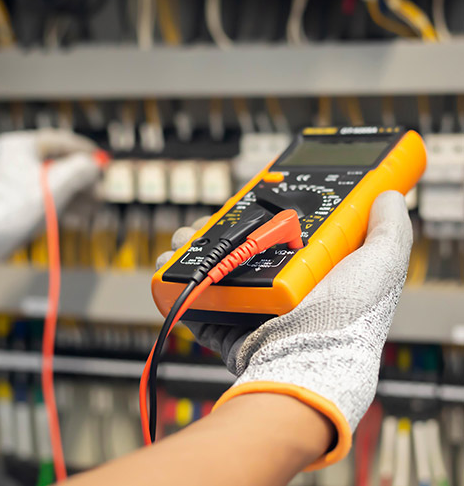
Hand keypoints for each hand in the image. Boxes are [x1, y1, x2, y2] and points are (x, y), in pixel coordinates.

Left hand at [0, 129, 99, 266]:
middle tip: (100, 190)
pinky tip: (77, 215)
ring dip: (74, 195)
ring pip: (48, 184)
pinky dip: (58, 204)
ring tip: (94, 207)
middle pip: (55, 165)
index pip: (58, 141)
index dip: (84, 151)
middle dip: (82, 180)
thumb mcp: (58, 183)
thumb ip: (81, 169)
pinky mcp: (7, 202)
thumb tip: (93, 165)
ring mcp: (7, 181)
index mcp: (18, 146)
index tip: (102, 160)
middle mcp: (10, 159)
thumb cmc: (17, 206)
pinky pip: (38, 197)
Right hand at [156, 191, 411, 469]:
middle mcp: (276, 289)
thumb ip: (390, 229)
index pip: (278, 234)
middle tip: (207, 220)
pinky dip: (178, 288)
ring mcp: (249, 308)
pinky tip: (169, 270)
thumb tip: (389, 196)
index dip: (261, 214)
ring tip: (182, 241)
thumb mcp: (380, 266)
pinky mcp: (227, 327)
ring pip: (213, 272)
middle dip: (217, 230)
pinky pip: (197, 303)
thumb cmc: (349, 319)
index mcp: (307, 273)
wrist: (309, 363)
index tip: (248, 198)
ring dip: (191, 253)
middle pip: (239, 249)